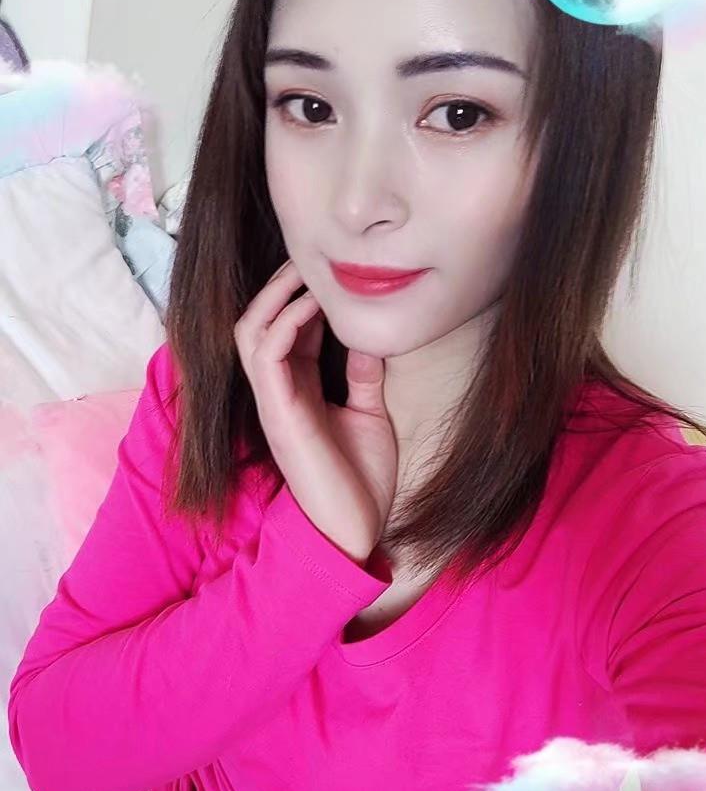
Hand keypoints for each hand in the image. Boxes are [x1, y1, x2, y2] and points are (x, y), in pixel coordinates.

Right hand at [233, 259, 397, 563]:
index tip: (331, 271)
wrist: (356, 531)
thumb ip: (362, 376)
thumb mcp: (369, 415)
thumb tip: (367, 337)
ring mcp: (273, 403)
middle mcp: (276, 394)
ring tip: (308, 272)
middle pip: (257, 321)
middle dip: (279, 285)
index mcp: (295, 392)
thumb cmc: (360, 482)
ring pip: (250, 331)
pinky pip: (265, 354)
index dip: (301, 295)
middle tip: (312, 258)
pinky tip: (313, 306)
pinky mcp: (279, 414)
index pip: (284, 330)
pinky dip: (284, 322)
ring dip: (276, 295)